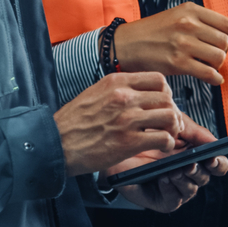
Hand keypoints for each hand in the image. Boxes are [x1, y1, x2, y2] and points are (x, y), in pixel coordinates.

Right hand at [54, 71, 183, 176]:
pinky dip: (167, 144)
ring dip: (172, 128)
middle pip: (167, 98)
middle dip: (172, 112)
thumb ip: (118, 90)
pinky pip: (163, 138)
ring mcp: (127, 118)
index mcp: (116, 82)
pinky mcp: (129, 142)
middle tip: (168, 123)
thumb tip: (141, 93)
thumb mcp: (94, 93)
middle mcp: (124, 96)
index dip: (165, 93)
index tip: (162, 104)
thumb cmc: (72, 123)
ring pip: (170, 116)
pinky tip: (160, 147)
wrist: (55, 144)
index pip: (158, 79)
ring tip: (166, 135)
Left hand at [107, 118, 227, 212]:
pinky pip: (174, 200)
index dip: (218, 163)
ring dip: (185, 180)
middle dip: (199, 171)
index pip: (217, 164)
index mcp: (196, 156)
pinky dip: (171, 190)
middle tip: (190, 164)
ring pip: (191, 189)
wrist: (118, 146)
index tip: (212, 158)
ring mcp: (177, 187)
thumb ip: (195, 132)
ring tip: (174, 170)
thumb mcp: (173, 125)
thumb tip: (214, 142)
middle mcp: (189, 174)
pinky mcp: (163, 200)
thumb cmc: (146, 135)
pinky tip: (164, 178)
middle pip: (206, 177)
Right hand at [114, 3, 227, 85]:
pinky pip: (208, 73)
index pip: (226, 23)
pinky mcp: (177, 62)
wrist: (125, 44)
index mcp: (190, 10)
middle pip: (224, 42)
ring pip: (218, 57)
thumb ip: (199, 22)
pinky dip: (215, 78)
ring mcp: (183, 43)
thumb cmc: (151, 32)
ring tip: (208, 66)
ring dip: (218, 65)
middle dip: (224, 52)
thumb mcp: (176, 15)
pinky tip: (212, 79)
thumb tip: (225, 36)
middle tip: (214, 57)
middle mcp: (188, 24)